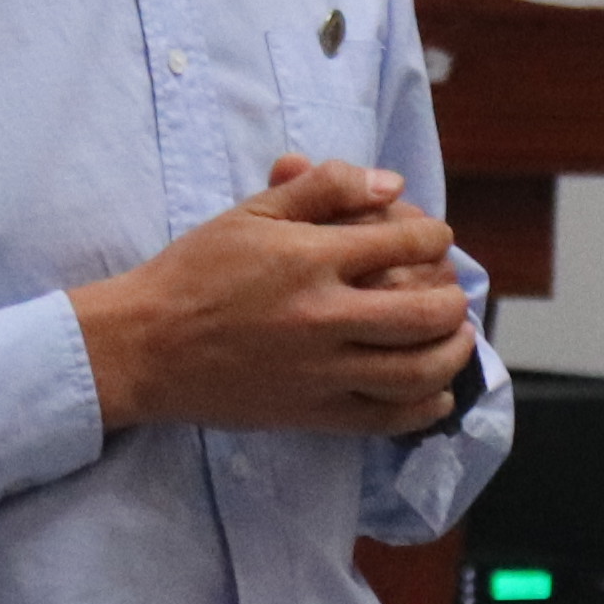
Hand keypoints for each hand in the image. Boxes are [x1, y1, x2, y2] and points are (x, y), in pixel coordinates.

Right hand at [72, 153, 476, 436]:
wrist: (145, 345)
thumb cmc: (195, 272)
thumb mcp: (251, 212)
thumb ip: (322, 189)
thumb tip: (391, 184)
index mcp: (309, 259)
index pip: (404, 244)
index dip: (434, 237)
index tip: (434, 238)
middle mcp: (323, 317)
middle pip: (425, 312)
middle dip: (454, 298)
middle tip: (454, 291)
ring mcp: (321, 372)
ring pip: (417, 370)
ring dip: (452, 351)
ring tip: (457, 336)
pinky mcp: (312, 414)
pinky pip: (387, 418)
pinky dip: (424, 407)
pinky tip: (435, 393)